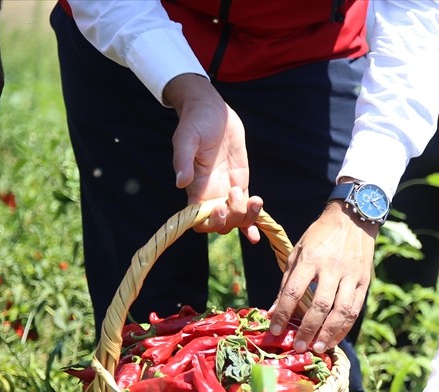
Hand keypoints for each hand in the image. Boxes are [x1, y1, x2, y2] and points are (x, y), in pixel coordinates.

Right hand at [163, 73, 261, 242]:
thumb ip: (183, 160)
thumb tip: (181, 183)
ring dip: (247, 218)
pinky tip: (257, 234)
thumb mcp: (186, 138)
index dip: (210, 221)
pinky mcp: (241, 183)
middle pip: (221, 224)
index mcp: (195, 188)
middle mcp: (210, 194)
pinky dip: (253, 222)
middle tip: (236, 193)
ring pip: (237, 220)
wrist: (213, 110)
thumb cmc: (196, 122)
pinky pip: (247, 209)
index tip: (219, 206)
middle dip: (233, 218)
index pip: (198, 220)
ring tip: (255, 199)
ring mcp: (227, 191)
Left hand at [267, 201, 376, 352]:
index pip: (294, 290)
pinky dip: (345, 327)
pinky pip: (355, 309)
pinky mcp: (364, 282)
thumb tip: (275, 310)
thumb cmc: (321, 236)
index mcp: (311, 258)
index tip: (275, 330)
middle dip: (308, 329)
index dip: (284, 313)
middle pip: (320, 305)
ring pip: (341, 310)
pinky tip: (335, 338)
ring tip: (318, 348)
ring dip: (329, 332)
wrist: (354, 219)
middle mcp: (332, 268)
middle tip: (299, 347)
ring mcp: (351, 276)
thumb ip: (287, 280)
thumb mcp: (299, 251)